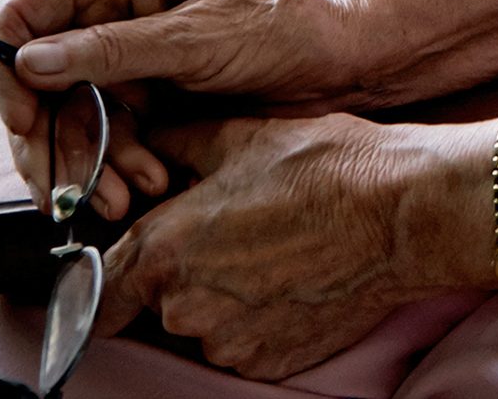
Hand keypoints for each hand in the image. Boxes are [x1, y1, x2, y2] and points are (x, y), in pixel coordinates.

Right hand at [0, 0, 364, 220]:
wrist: (338, 70)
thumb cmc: (280, 30)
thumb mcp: (196, 40)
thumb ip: (113, 51)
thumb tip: (29, 61)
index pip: (24, 13)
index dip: (7, 67)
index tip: (25, 121)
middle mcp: (109, 21)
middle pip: (34, 83)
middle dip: (48, 141)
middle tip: (61, 189)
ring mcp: (123, 68)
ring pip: (66, 124)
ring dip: (85, 167)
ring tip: (122, 198)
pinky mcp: (142, 109)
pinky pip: (103, 147)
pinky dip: (114, 173)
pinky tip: (146, 189)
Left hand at [96, 115, 468, 379]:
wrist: (400, 213)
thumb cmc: (326, 168)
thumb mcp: (241, 134)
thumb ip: (179, 144)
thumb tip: (154, 144)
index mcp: (165, 249)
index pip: (97, 288)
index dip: (102, 277)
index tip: (116, 272)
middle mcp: (186, 307)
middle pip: (157, 300)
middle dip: (182, 271)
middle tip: (231, 232)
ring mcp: (229, 343)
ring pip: (203, 322)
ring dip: (221, 296)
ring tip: (271, 250)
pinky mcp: (268, 364)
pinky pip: (243, 341)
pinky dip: (258, 316)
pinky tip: (291, 276)